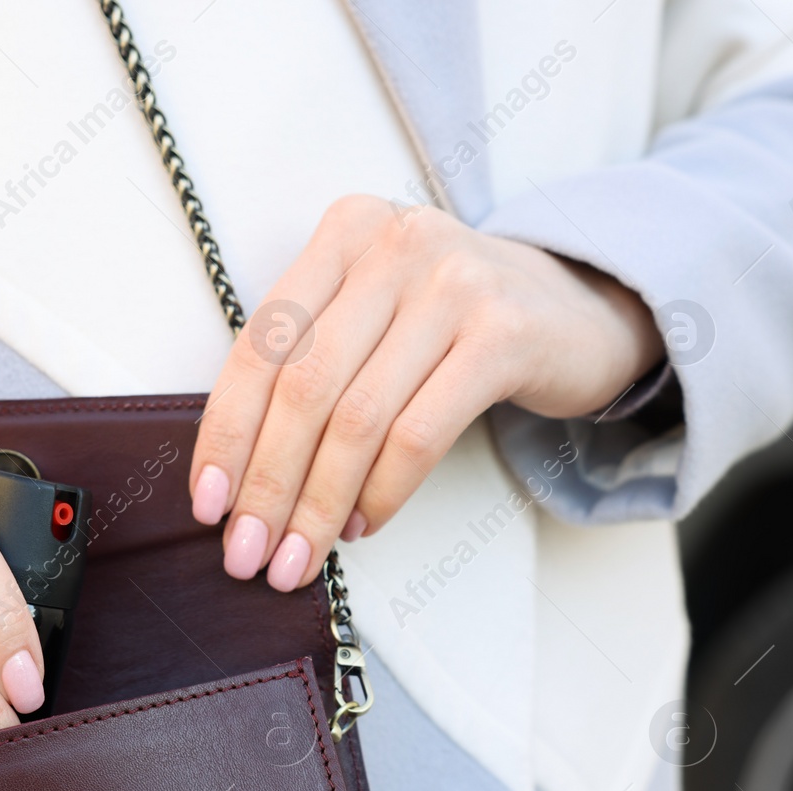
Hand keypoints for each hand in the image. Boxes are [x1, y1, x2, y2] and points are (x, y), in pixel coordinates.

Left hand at [187, 194, 663, 589]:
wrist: (584, 314)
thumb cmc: (461, 326)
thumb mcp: (379, 312)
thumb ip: (315, 358)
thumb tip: (238, 474)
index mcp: (345, 231)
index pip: (261, 344)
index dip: (226, 432)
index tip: (208, 504)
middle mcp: (394, 244)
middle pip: (304, 386)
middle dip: (268, 484)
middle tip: (248, 553)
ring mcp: (453, 283)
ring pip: (358, 418)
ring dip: (320, 503)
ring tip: (300, 556)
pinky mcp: (503, 333)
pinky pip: (419, 434)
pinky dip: (383, 492)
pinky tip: (365, 524)